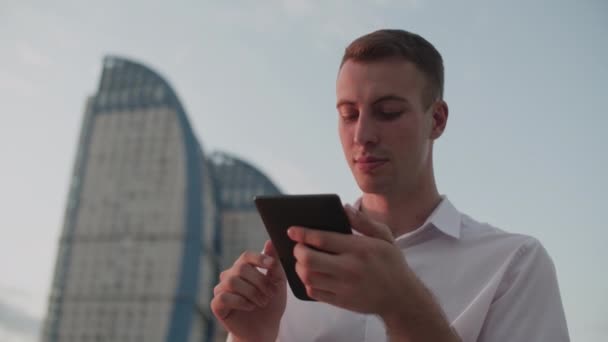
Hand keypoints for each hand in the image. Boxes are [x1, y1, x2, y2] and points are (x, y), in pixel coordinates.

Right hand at [211, 240, 286, 341]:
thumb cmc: (271, 305)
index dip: (259, 258)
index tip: (271, 265)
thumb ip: (274, 264)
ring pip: (232, 281)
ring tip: (262, 302)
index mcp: (244, 268)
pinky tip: (250, 306)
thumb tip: (270, 242)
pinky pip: (224, 297)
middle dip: (260, 281)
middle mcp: (230, 276)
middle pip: (241, 268)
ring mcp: (222, 290)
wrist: (265, 329)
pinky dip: (241, 301)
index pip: (246, 256)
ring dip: (252, 292)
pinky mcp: (217, 304)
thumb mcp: (278, 283)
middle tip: (270, 294)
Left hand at [287, 204, 412, 316]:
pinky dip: (307, 283)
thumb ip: (363, 222)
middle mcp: (350, 268)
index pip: (322, 239)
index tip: (291, 230)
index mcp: (359, 249)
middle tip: (298, 247)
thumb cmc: (391, 263)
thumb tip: (344, 208)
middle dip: (298, 251)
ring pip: (308, 277)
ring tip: (303, 261)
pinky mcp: (341, 302)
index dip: (303, 233)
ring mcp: (344, 287)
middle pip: (309, 259)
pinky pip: (314, 292)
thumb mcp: (384, 237)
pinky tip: (312, 275)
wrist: (401, 297)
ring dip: (300, 267)